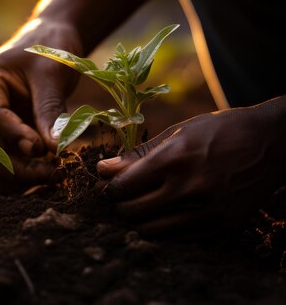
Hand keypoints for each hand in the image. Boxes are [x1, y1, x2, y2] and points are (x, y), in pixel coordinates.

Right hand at [0, 18, 81, 182]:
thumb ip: (50, 110)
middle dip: (12, 167)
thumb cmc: (48, 49)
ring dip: (16, 175)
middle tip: (51, 172)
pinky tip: (39, 179)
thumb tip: (54, 149)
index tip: (42, 149)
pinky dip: (16, 176)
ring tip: (53, 173)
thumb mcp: (52, 73)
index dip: (13, 136)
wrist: (49, 42)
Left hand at [97, 96, 285, 236]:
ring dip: (140, 220)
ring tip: (145, 204)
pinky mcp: (221, 228)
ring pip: (149, 231)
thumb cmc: (218, 132)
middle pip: (131, 213)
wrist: (271, 144)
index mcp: (173, 160)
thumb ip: (137, 155)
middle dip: (121, 205)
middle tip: (125, 195)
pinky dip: (165, 228)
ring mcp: (207, 213)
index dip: (109, 188)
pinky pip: (176, 240)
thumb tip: (103, 170)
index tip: (111, 184)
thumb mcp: (176, 134)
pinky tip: (169, 211)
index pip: (121, 188)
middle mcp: (189, 189)